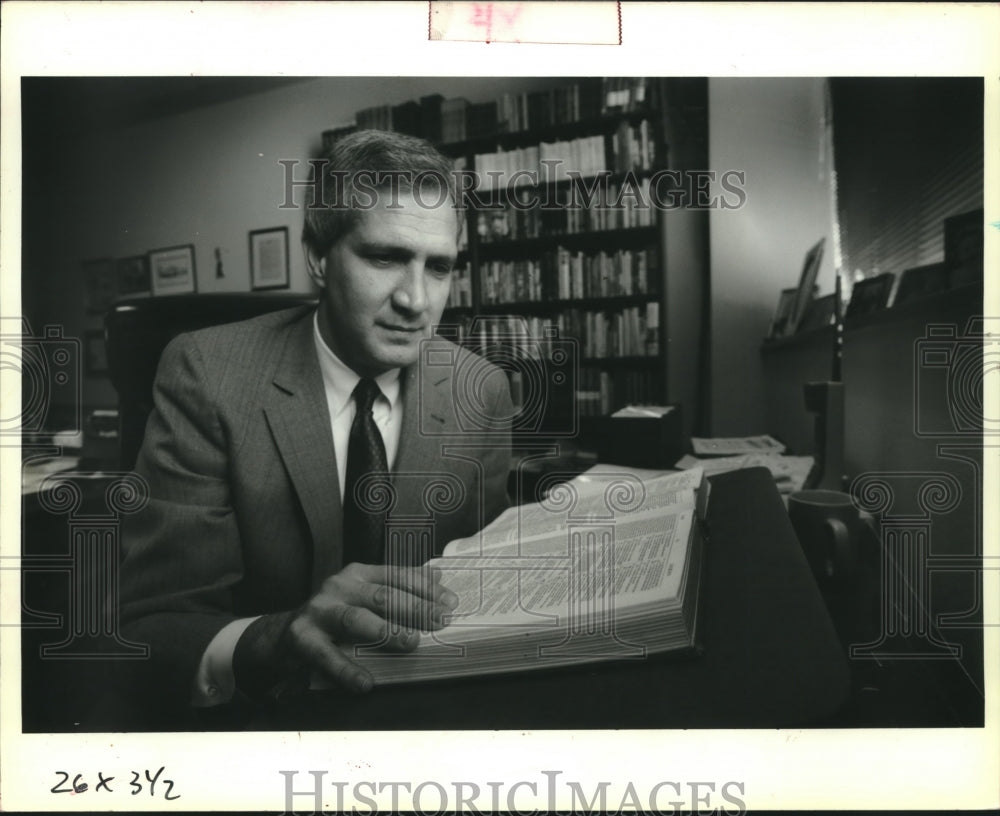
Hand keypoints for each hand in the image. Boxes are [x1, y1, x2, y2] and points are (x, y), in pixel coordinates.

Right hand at [234, 563, 457, 698]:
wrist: (283, 633)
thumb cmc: (335, 614)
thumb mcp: (363, 594)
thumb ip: (396, 587)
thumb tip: (437, 575)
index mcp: (358, 573)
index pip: (397, 576)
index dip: (426, 588)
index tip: (450, 602)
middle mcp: (339, 586)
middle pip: (382, 596)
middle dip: (415, 609)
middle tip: (440, 622)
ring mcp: (319, 610)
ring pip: (356, 619)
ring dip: (386, 631)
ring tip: (411, 643)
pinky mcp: (301, 638)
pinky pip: (327, 656)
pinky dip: (347, 670)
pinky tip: (365, 683)